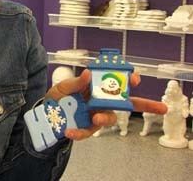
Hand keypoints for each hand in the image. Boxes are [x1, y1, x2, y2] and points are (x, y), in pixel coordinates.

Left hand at [45, 69, 166, 140]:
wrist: (46, 114)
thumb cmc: (59, 97)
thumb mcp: (64, 86)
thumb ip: (76, 82)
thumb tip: (88, 73)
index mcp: (98, 89)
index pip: (118, 84)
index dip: (129, 81)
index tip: (135, 78)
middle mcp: (101, 103)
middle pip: (127, 104)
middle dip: (145, 104)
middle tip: (162, 107)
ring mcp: (96, 116)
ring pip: (110, 118)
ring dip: (105, 117)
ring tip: (96, 117)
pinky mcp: (86, 128)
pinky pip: (87, 132)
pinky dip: (79, 133)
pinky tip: (70, 131)